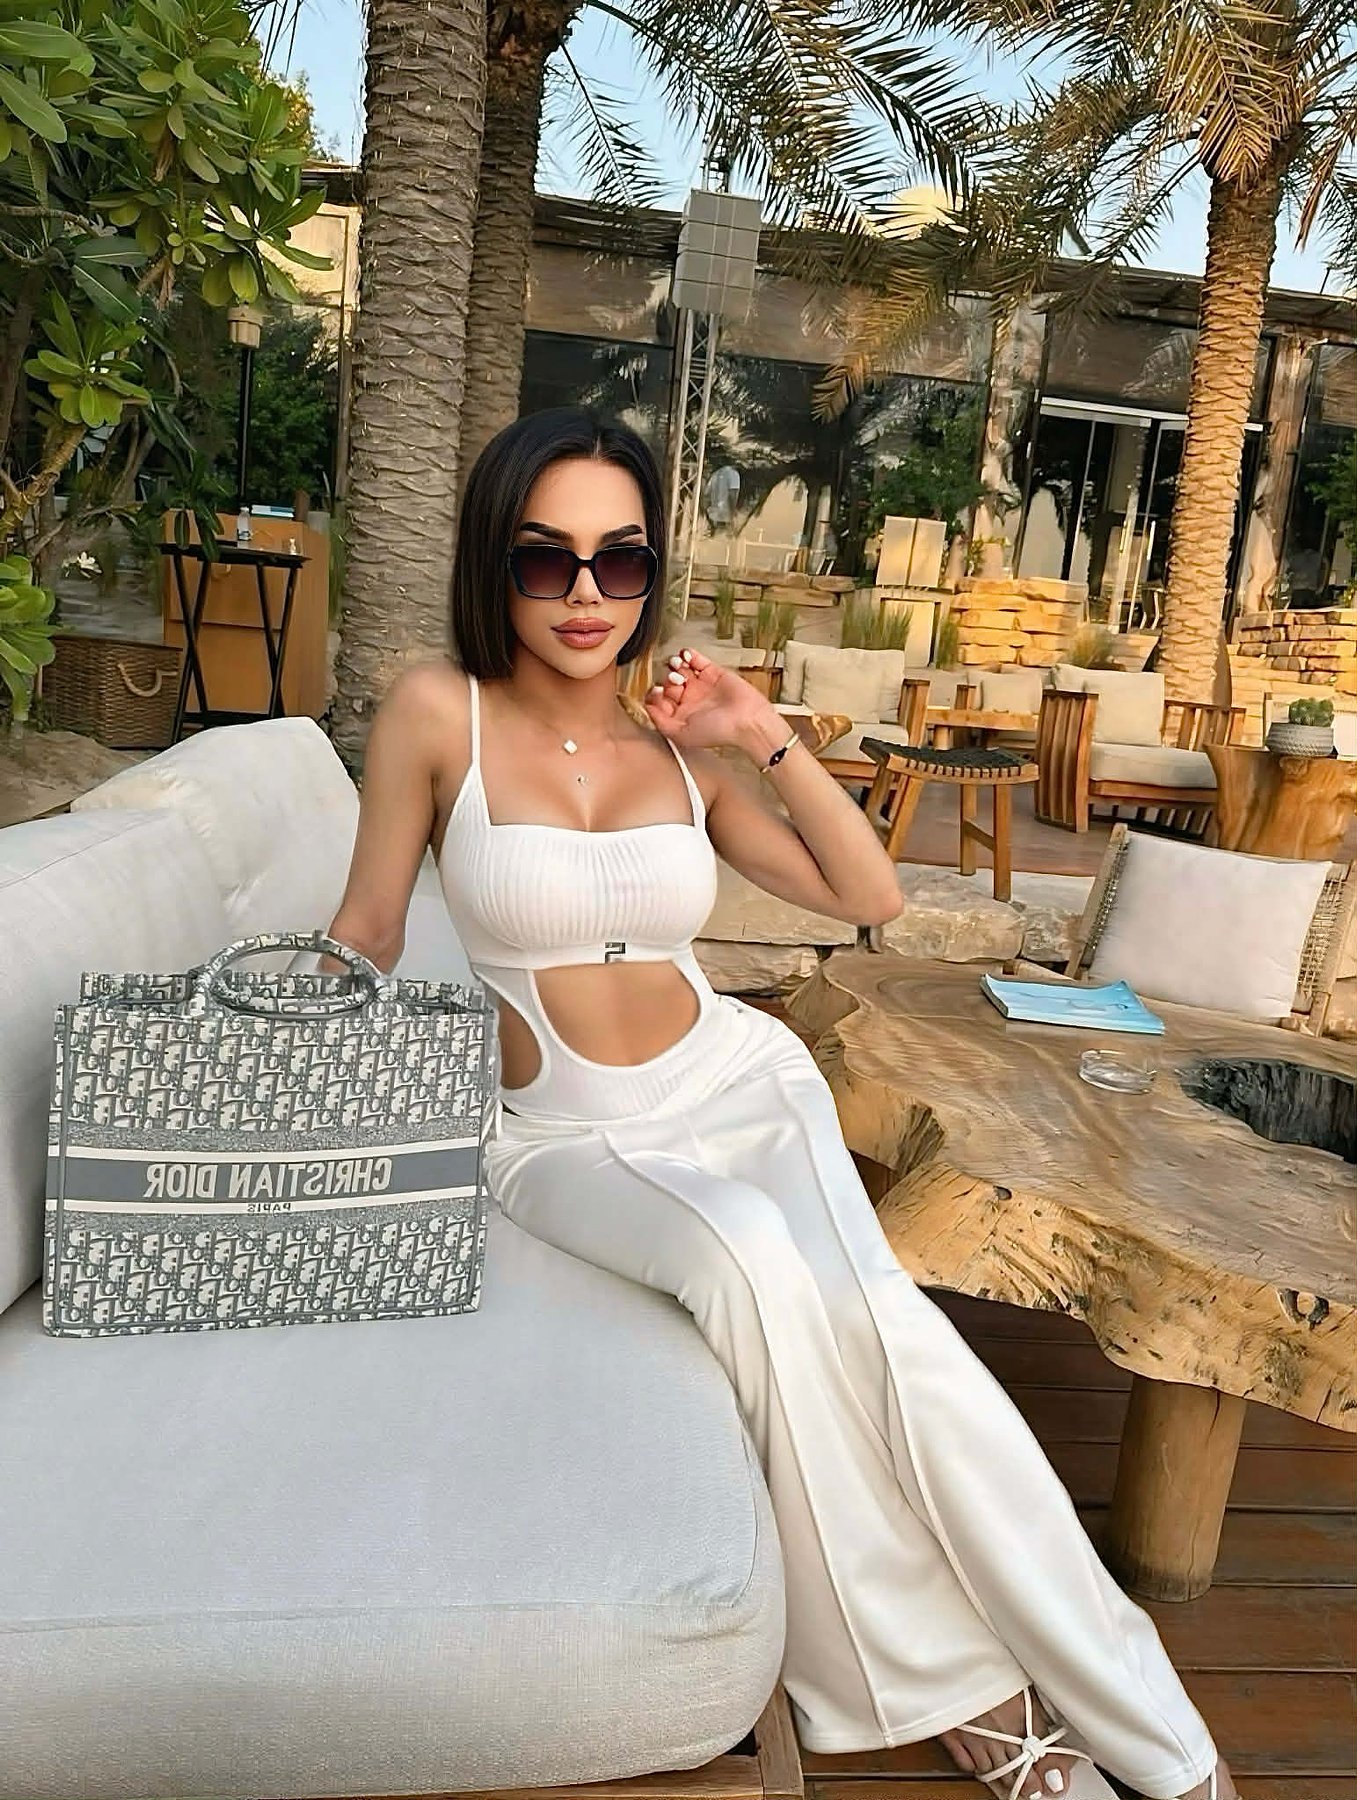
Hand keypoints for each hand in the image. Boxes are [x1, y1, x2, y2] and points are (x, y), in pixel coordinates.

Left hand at [644, 648, 778, 750]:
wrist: (747, 720)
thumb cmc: (719, 731)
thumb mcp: (681, 734)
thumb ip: (660, 721)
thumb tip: (647, 706)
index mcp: (681, 715)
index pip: (659, 700)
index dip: (654, 694)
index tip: (657, 691)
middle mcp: (690, 700)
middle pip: (668, 682)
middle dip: (667, 679)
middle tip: (675, 681)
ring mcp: (701, 685)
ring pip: (680, 669)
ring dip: (675, 664)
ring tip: (678, 666)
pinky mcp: (713, 672)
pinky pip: (696, 659)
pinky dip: (688, 654)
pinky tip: (686, 655)